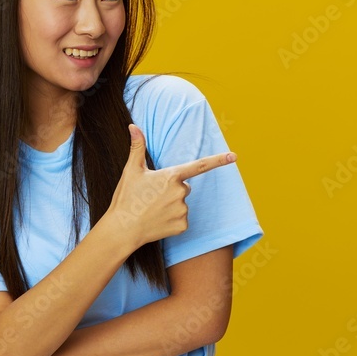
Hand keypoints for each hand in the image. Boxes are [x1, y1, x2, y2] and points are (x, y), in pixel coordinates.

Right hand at [106, 124, 236, 248]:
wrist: (122, 229)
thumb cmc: (126, 198)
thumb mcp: (131, 170)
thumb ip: (137, 147)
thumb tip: (133, 126)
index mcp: (172, 176)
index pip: (200, 165)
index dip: (218, 160)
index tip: (234, 156)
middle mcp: (181, 193)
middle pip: (185, 186)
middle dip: (172, 189)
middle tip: (152, 196)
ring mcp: (183, 210)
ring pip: (182, 203)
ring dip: (171, 205)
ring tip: (152, 209)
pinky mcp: (183, 226)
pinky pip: (182, 219)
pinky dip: (172, 220)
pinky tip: (158, 221)